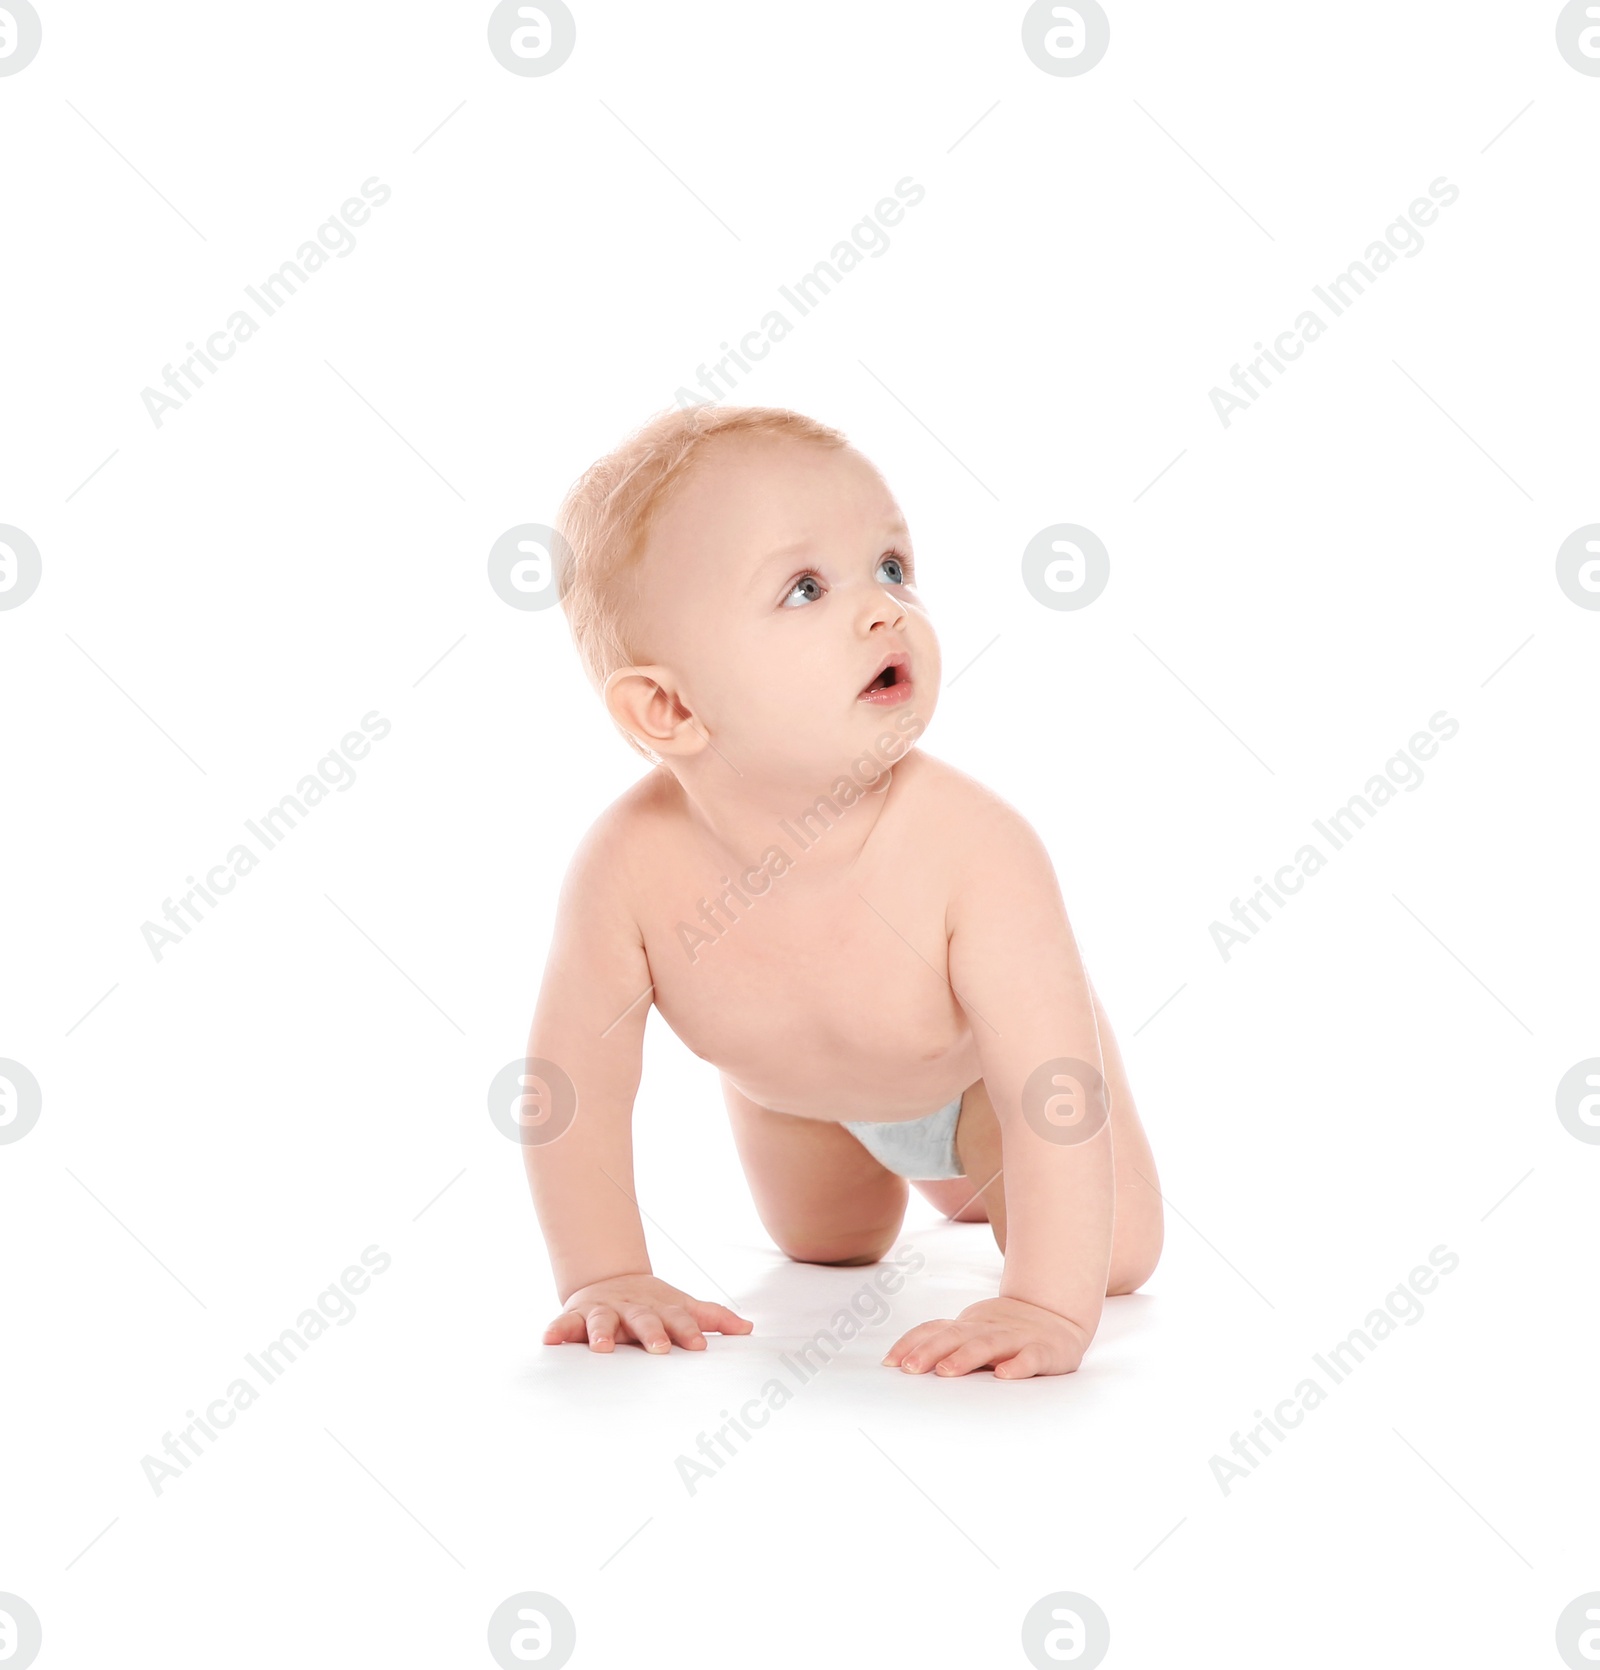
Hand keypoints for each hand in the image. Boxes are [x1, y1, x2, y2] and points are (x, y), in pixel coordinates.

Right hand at [544, 1274, 752, 1354]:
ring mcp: (605, 1311)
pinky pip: (564, 1324)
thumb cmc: (654, 1304)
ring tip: (602, 1347)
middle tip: (659, 1349)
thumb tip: (749, 1329)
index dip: (690, 1332)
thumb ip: (712, 1317)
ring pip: (603, 1320)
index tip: (700, 1347)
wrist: (611, 1279)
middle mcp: (634, 1309)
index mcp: (662, 1309)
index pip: (680, 1319)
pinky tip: (548, 1340)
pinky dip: (556, 1330)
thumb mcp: (682, 1306)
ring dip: (602, 1332)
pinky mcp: (577, 1315)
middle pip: (645, 1319)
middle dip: (652, 1333)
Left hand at [882, 1296, 1088, 1379]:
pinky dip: (1017, 1365)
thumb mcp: (972, 1333)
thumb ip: (944, 1343)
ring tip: (947, 1371)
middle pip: (955, 1337)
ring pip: (988, 1345)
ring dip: (966, 1357)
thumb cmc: (1004, 1331)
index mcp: (968, 1327)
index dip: (911, 1343)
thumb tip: (900, 1363)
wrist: (1056, 1315)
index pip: (934, 1330)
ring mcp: (1015, 1338)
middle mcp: (987, 1329)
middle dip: (930, 1351)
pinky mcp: (1043, 1350)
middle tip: (910, 1369)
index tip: (889, 1363)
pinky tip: (1004, 1376)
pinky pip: (1030, 1358)